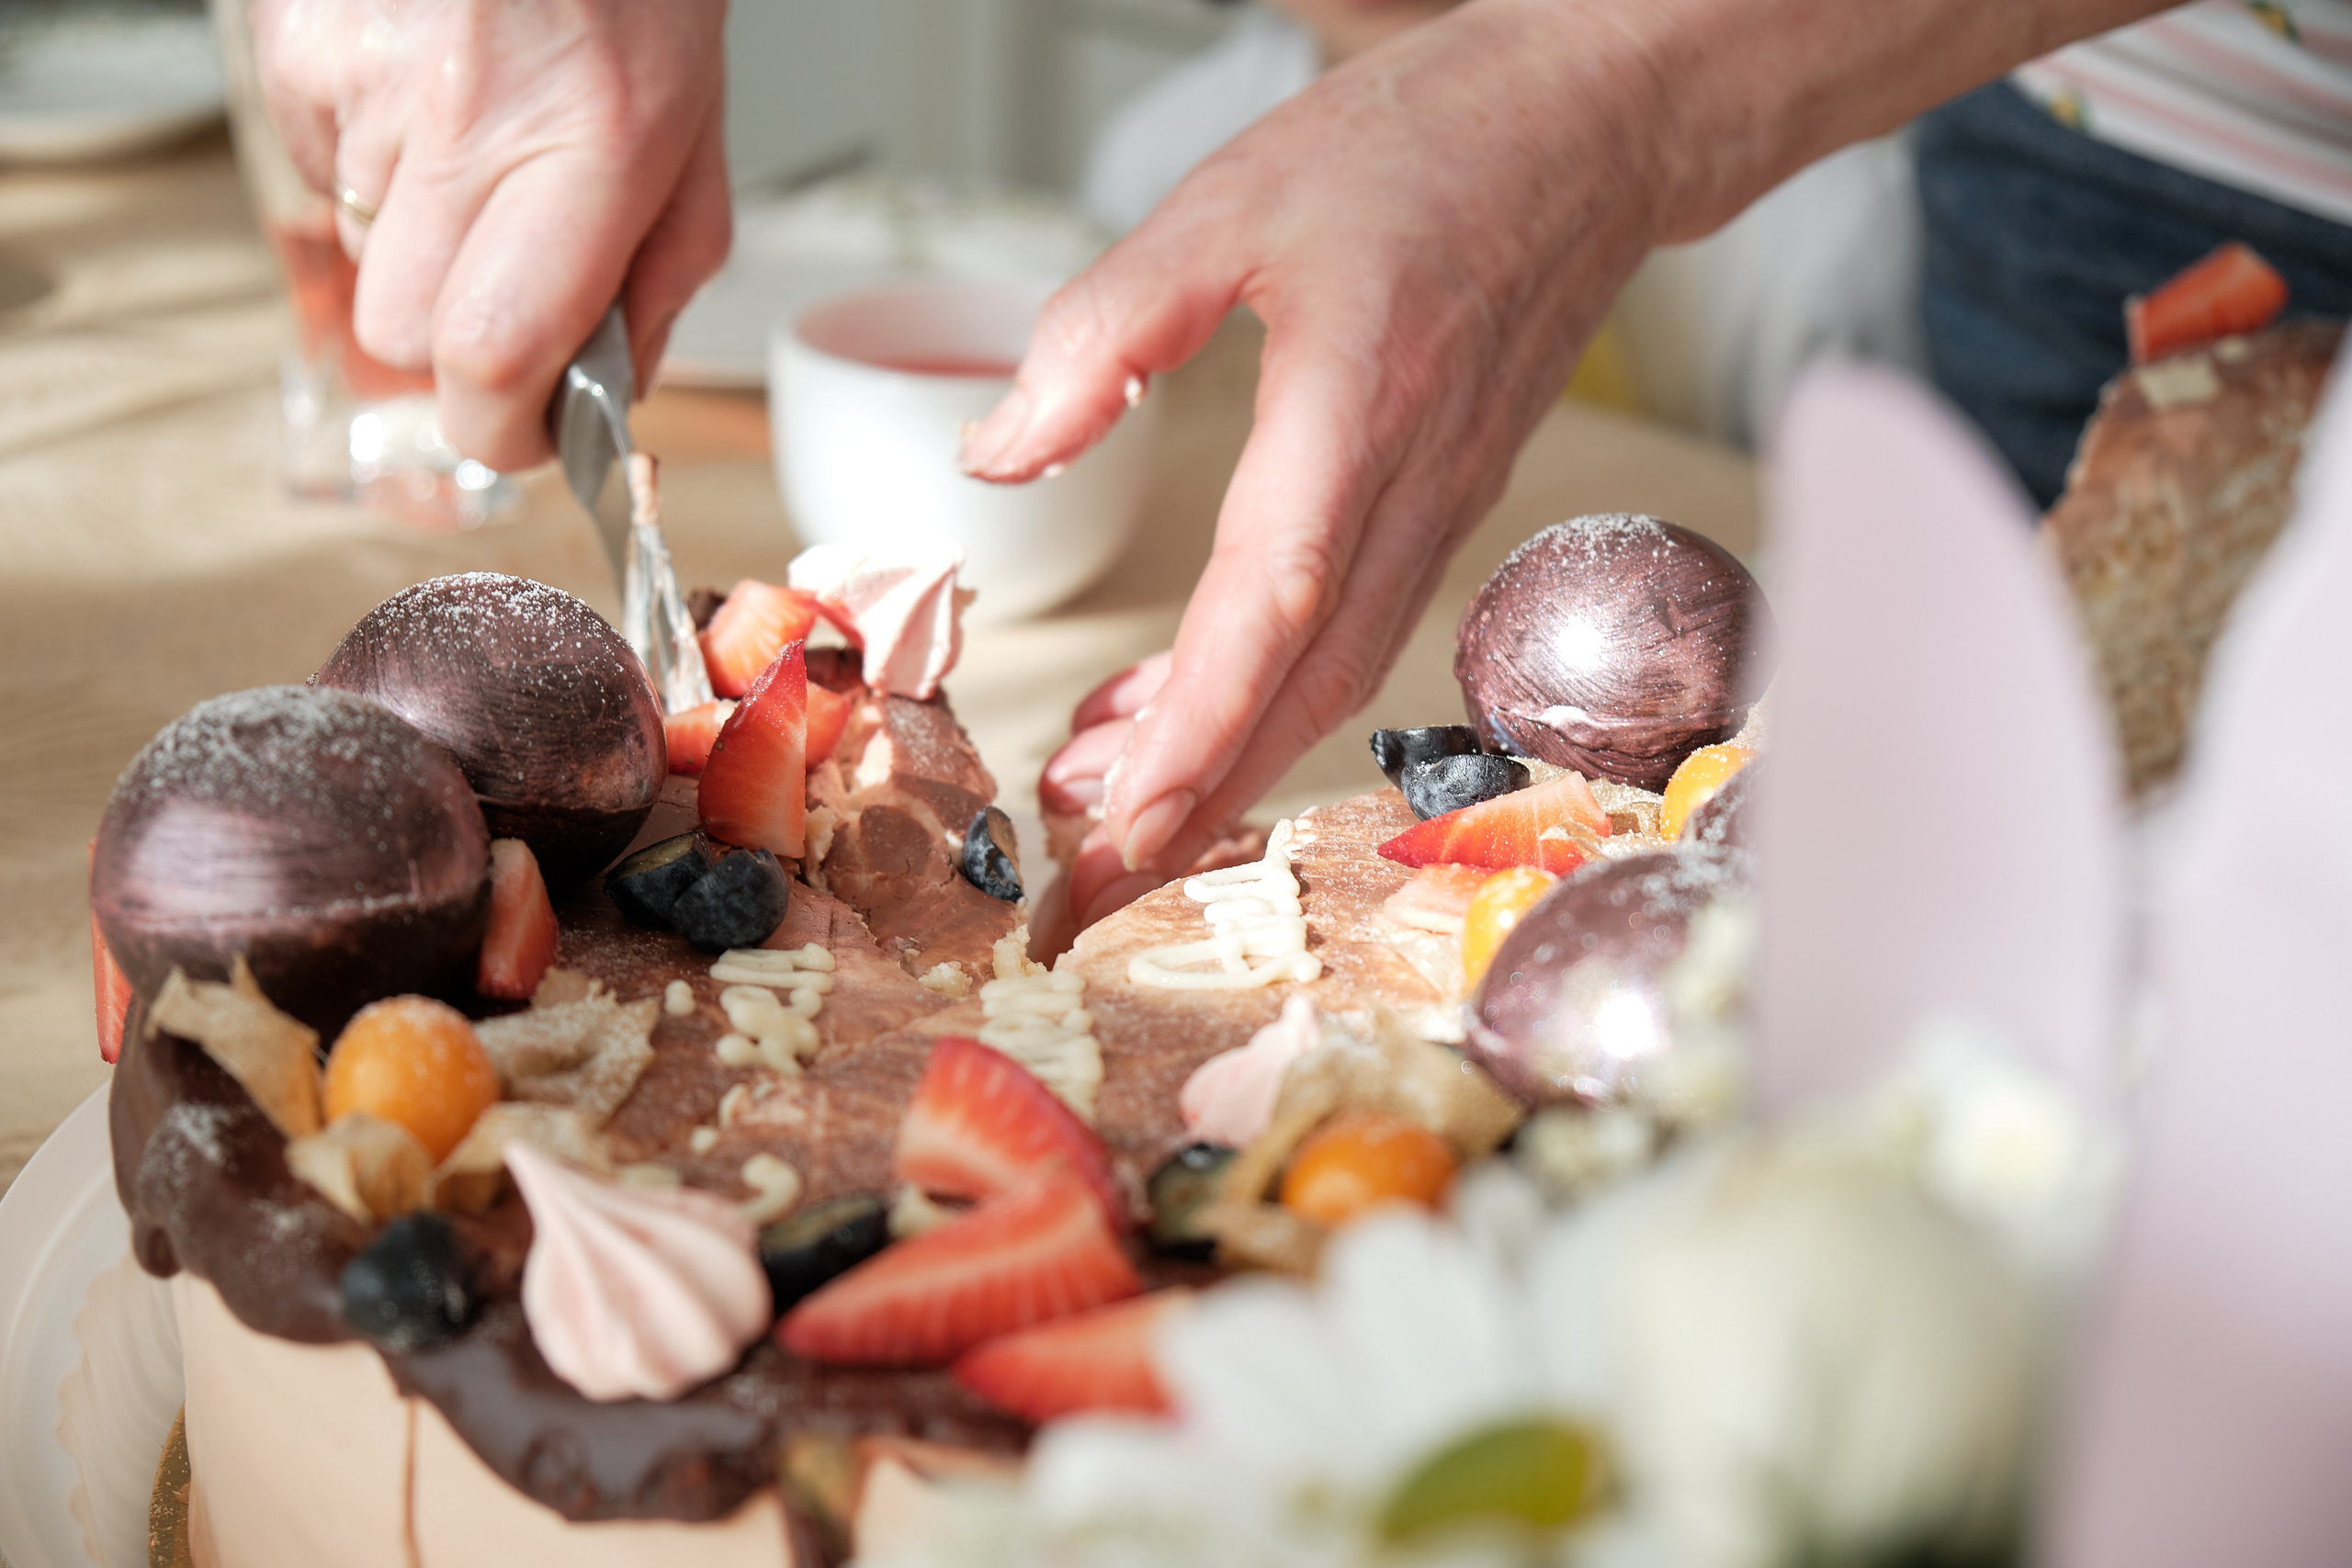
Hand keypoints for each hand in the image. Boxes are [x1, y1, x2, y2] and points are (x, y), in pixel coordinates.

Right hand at [250, 0, 731, 467]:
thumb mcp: (694, 140)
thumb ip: (656, 282)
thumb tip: (604, 399)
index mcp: (591, 146)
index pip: (491, 355)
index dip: (501, 427)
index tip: (527, 430)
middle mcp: (467, 116)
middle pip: (404, 334)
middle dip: (458, 348)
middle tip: (508, 294)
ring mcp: (365, 79)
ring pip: (360, 255)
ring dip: (417, 244)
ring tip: (479, 153)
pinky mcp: (297, 47)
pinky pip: (317, 170)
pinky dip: (369, 167)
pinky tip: (427, 102)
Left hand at [985, 0, 2166, 904]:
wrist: (1585, 134)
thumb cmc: (1424, 148)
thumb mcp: (1228, 204)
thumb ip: (1103, 332)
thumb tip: (996, 454)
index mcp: (1355, 417)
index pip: (1266, 616)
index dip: (1190, 738)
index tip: (1109, 833)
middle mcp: (1406, 495)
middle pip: (1298, 699)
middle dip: (1191, 818)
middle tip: (1085, 904)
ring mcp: (1432, 515)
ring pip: (1323, 690)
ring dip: (1222, 775)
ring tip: (1106, 826)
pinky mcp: (1431, 512)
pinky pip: (1341, 641)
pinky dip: (1259, 706)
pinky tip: (1175, 717)